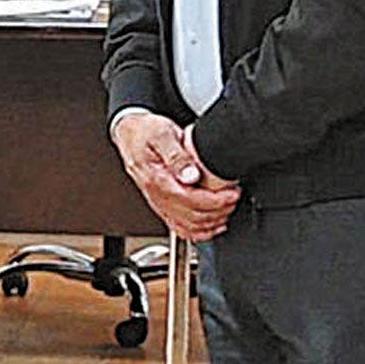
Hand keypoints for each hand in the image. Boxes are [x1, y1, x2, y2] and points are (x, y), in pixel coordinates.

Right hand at [111, 111, 239, 241]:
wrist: (130, 134)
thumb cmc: (145, 132)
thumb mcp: (162, 135)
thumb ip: (177, 156)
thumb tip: (191, 176)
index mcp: (157, 180)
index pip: (191, 201)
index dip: (216, 202)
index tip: (232, 194)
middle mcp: (157, 195)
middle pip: (192, 217)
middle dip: (219, 211)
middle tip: (234, 198)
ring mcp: (159, 202)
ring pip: (188, 226)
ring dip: (212, 223)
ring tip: (227, 210)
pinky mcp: (162, 204)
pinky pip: (180, 228)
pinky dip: (198, 232)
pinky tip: (212, 226)